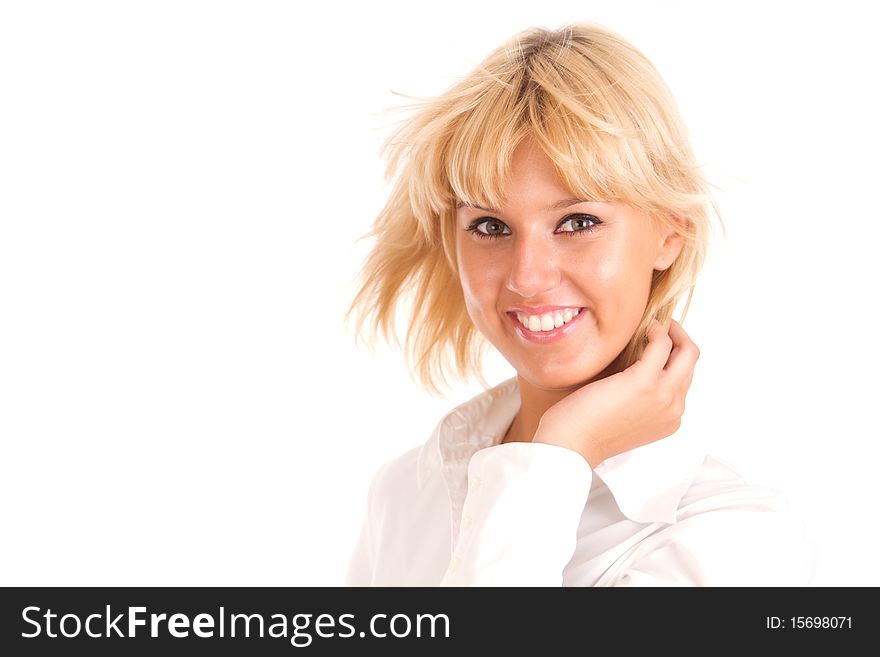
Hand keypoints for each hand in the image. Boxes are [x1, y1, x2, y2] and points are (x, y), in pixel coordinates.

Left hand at [532, 319, 699, 467]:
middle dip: (681, 338)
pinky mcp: (645, 382)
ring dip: (673, 330)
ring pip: (687, 352)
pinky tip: (643, 325)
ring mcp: (663, 397)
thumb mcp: (622, 415)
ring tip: (653, 321)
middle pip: (691, 364)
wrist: (570, 444)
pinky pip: (663, 345)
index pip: (683, 379)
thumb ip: (637, 397)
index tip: (658, 340)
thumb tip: (633, 367)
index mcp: (669, 419)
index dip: (673, 356)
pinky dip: (656, 329)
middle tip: (661, 324)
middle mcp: (674, 410)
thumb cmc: (585, 428)